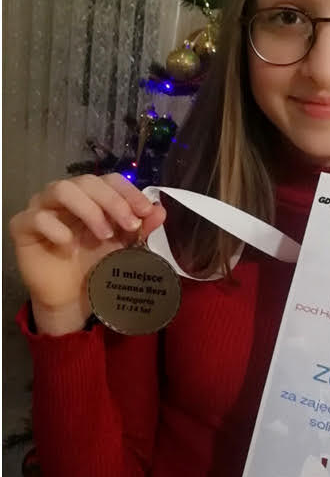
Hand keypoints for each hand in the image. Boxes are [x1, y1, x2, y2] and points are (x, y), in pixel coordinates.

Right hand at [9, 173, 165, 333]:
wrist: (72, 296)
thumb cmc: (95, 263)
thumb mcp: (124, 245)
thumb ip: (141, 228)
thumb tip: (160, 210)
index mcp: (91, 195)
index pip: (110, 179)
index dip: (129, 192)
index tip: (146, 212)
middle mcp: (65, 195)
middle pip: (87, 181)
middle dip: (113, 202)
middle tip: (130, 226)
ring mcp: (41, 208)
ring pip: (61, 189)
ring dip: (88, 209)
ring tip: (104, 235)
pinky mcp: (22, 227)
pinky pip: (36, 217)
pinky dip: (55, 227)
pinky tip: (68, 243)